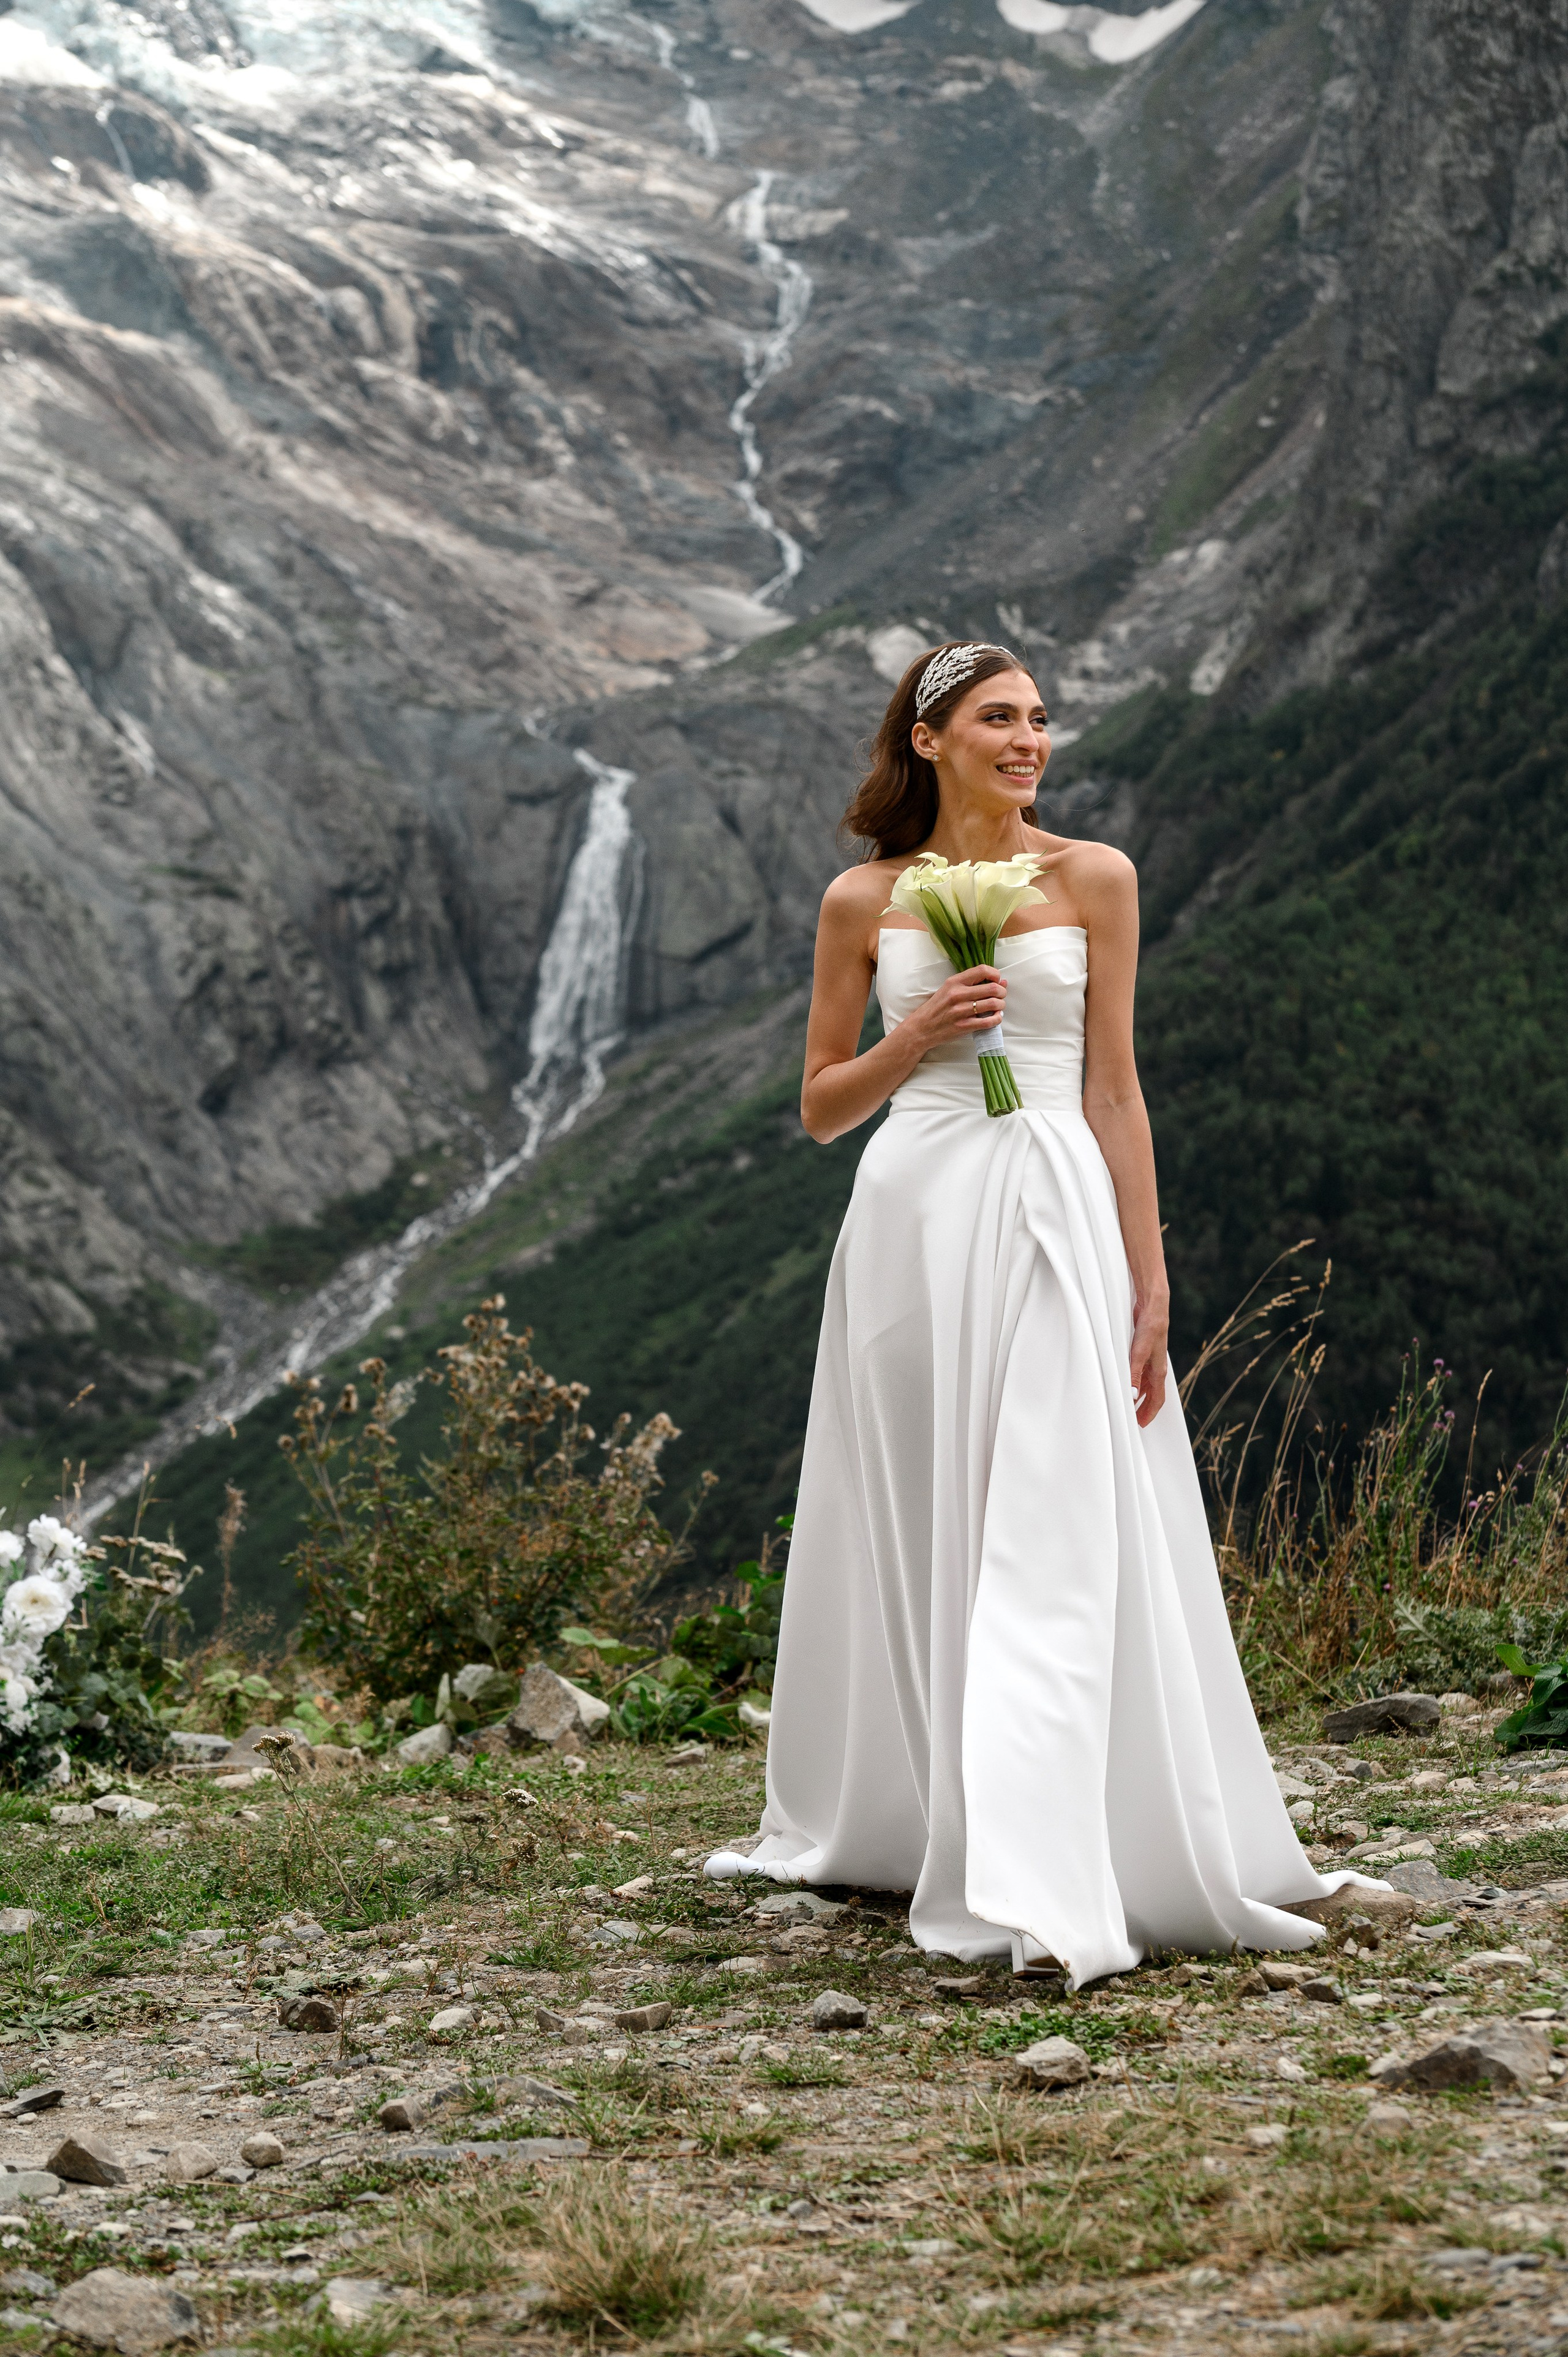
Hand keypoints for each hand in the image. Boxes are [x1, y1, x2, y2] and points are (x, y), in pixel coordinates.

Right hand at [912, 963, 1006, 1049]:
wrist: (922, 1028)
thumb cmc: (937, 1007)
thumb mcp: (949, 989)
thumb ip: (972, 984)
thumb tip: (1001, 981)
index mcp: (954, 982)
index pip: (982, 970)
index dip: (995, 974)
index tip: (996, 980)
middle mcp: (958, 994)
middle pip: (992, 988)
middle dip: (1002, 992)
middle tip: (1001, 995)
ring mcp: (961, 1011)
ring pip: (993, 1004)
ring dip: (1001, 1005)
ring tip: (998, 1006)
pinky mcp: (964, 1026)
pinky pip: (989, 1021)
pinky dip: (997, 1018)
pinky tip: (995, 1017)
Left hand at [1130, 1294, 1168, 1427]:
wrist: (1154, 1307)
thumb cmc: (1150, 1328)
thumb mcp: (1139, 1353)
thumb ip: (1135, 1374)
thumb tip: (1133, 1396)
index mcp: (1158, 1371)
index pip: (1157, 1399)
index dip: (1149, 1413)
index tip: (1141, 1425)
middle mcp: (1157, 1368)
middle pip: (1153, 1395)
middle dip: (1145, 1408)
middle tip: (1134, 1419)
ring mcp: (1152, 1360)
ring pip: (1148, 1385)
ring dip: (1141, 1397)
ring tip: (1130, 1405)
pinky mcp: (1145, 1352)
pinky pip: (1142, 1374)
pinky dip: (1137, 1383)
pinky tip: (1128, 1382)